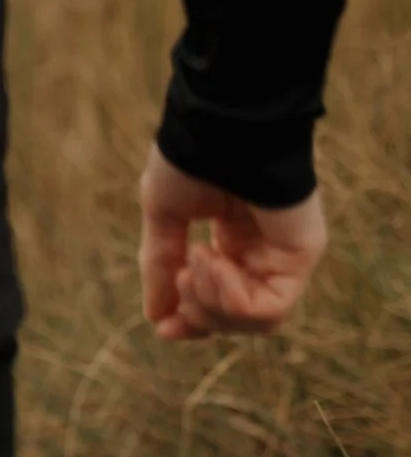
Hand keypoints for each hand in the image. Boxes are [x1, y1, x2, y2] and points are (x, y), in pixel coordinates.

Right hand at [138, 145, 327, 341]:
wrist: (219, 128)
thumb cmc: (191, 158)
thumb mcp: (164, 216)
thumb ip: (161, 266)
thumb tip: (155, 317)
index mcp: (232, 242)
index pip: (219, 302)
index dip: (191, 321)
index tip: (160, 328)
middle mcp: (261, 253)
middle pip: (236, 319)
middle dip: (198, 313)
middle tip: (178, 278)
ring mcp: (284, 256)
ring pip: (255, 322)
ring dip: (213, 304)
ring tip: (193, 261)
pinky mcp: (301, 255)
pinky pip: (270, 308)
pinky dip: (233, 298)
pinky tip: (213, 261)